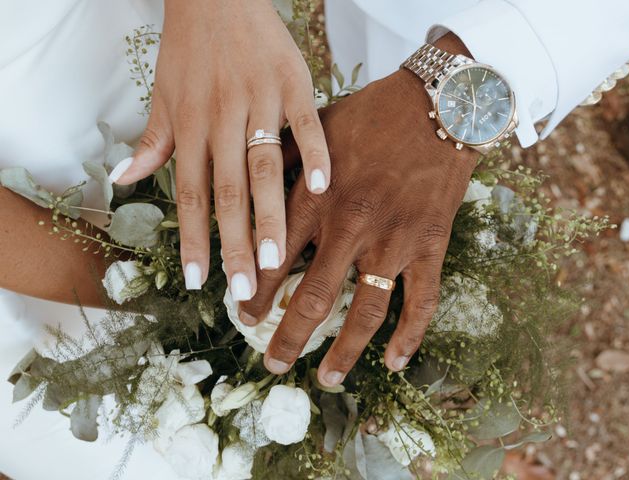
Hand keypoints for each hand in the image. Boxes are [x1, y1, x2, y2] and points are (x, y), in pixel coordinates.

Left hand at [110, 0, 329, 296]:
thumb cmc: (189, 48)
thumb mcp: (163, 93)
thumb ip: (152, 141)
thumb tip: (124, 181)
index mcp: (191, 125)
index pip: (189, 194)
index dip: (193, 240)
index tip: (199, 281)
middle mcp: (222, 118)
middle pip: (228, 190)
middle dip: (235, 243)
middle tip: (243, 288)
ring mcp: (260, 100)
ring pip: (265, 164)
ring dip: (270, 213)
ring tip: (275, 259)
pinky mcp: (293, 81)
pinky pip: (305, 120)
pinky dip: (314, 151)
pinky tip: (321, 187)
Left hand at [239, 35, 477, 385]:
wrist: (436, 104)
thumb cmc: (371, 114)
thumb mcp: (315, 130)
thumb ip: (286, 164)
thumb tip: (253, 189)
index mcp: (317, 198)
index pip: (275, 261)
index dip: (255, 294)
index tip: (242, 315)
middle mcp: (350, 226)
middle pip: (313, 298)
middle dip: (287, 337)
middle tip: (271, 362)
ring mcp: (393, 240)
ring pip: (364, 311)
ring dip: (343, 351)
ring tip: (326, 379)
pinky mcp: (430, 245)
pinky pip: (421, 300)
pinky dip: (410, 336)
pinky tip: (396, 363)